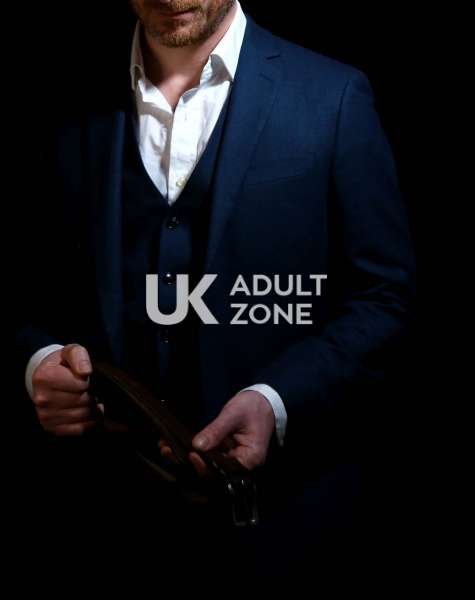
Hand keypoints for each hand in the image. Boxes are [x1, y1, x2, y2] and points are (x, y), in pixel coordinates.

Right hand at [31, 344, 100, 435]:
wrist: (46, 378)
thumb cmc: (62, 364)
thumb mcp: (71, 351)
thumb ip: (79, 356)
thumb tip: (86, 372)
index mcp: (45, 377)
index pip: (81, 385)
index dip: (88, 381)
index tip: (85, 379)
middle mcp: (42, 398)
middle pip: (83, 402)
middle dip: (92, 395)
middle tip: (90, 390)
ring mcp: (45, 415)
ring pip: (83, 416)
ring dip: (92, 408)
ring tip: (89, 400)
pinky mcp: (51, 427)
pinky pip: (79, 430)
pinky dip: (90, 422)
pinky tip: (89, 412)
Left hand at [160, 390, 274, 476]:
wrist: (264, 400)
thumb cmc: (253, 406)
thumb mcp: (234, 415)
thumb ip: (216, 430)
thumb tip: (197, 446)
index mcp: (249, 459)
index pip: (225, 471)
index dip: (206, 467)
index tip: (191, 455)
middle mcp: (240, 465)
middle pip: (212, 472)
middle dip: (189, 464)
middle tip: (168, 452)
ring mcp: (230, 459)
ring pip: (206, 465)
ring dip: (185, 458)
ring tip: (165, 448)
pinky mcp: (222, 453)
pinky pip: (206, 455)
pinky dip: (191, 450)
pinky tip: (172, 444)